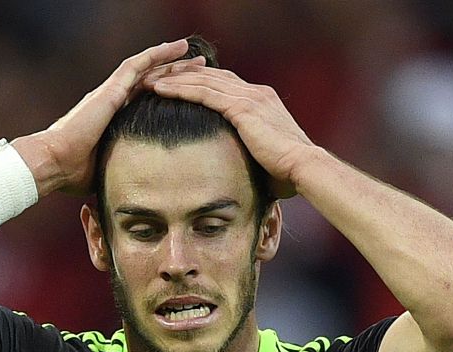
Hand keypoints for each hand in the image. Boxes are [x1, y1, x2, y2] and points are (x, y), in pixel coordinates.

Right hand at [41, 40, 204, 194]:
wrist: (54, 163)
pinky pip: (137, 65)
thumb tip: (141, 187)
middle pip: (151, 80)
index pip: (145, 99)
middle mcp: (113, 99)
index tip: (189, 90)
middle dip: (176, 72)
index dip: (168, 92)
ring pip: (147, 67)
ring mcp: (111, 92)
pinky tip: (175, 48)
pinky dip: (157, 55)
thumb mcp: (110, 168)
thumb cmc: (74, 173)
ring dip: (171, 59)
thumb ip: (126, 167)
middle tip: (200, 66)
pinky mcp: (110, 90)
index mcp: (113, 117)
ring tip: (192, 51)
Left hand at [148, 66, 314, 197]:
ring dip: (174, 79)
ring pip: (203, 81)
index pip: (224, 84)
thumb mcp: (265, 157)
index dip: (199, 83)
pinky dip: (180, 89)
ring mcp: (250, 97)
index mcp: (262, 101)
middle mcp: (256, 93)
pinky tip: (160, 90)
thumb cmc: (288, 173)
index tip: (178, 86)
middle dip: (182, 75)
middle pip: (210, 76)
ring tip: (149, 81)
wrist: (303, 168)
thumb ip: (248, 155)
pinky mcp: (242, 108)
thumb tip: (236, 174)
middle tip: (157, 77)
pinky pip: (204, 93)